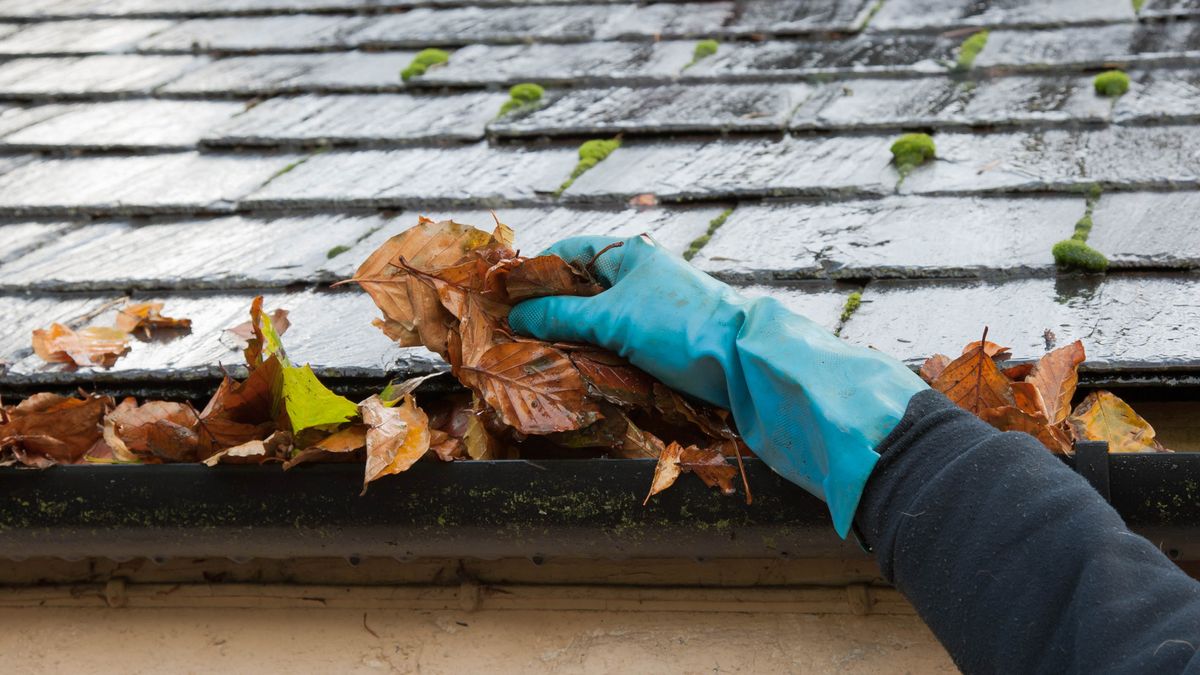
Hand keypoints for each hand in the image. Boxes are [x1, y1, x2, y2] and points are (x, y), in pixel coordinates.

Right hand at [509, 235, 927, 536]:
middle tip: (511, 335)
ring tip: (537, 357)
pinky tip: (576, 372)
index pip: (568, 252)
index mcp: (629, 254)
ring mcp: (652, 310)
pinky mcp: (662, 342)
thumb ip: (560, 316)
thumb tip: (514, 317)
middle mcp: (640, 276)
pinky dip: (595, 355)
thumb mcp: (612, 319)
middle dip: (547, 310)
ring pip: (596, 320)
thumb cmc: (680, 327)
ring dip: (570, 338)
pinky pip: (616, 344)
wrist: (746, 364)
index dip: (533, 272)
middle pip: (580, 288)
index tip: (502, 298)